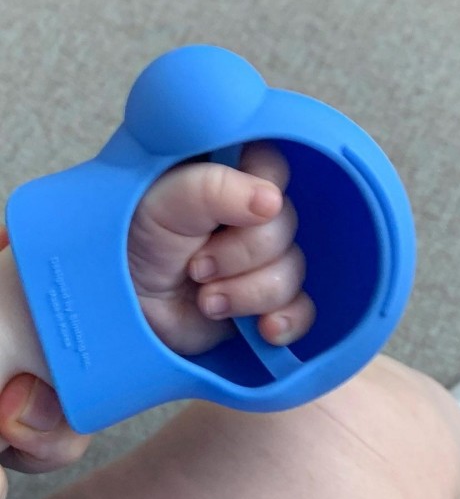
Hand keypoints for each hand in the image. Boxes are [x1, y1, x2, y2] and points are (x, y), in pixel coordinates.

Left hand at [0, 141, 314, 484]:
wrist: (119, 309)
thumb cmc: (131, 243)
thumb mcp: (162, 203)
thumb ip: (214, 189)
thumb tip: (272, 201)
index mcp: (230, 177)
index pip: (274, 168)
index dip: (259, 194)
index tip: (223, 217)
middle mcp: (252, 216)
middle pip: (285, 228)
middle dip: (240, 256)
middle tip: (195, 267)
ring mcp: (262, 261)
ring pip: (292, 272)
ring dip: (248, 293)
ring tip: (206, 300)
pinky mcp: (266, 303)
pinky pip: (301, 309)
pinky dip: (285, 321)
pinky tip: (263, 329)